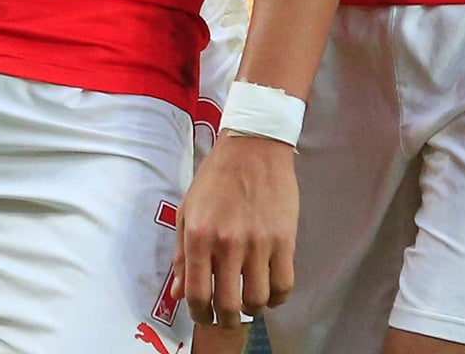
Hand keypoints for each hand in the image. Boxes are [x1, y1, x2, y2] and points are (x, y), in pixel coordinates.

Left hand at [175, 133, 296, 325]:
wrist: (254, 144)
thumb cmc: (216, 176)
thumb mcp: (188, 211)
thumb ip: (181, 255)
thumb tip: (179, 294)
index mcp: (199, 236)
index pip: (197, 295)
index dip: (200, 315)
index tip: (204, 316)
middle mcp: (227, 243)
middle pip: (228, 305)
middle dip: (226, 320)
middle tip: (227, 318)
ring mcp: (258, 242)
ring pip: (257, 299)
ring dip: (252, 309)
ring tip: (249, 302)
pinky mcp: (285, 239)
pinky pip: (284, 284)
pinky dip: (277, 297)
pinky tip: (270, 292)